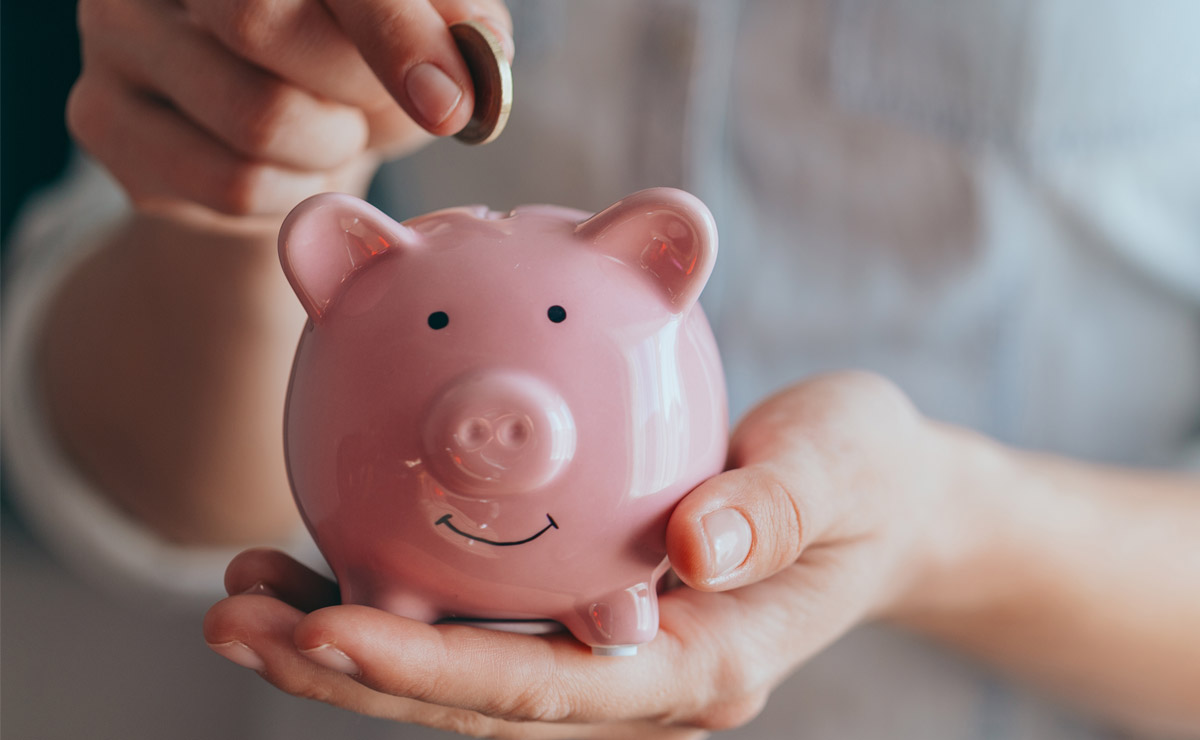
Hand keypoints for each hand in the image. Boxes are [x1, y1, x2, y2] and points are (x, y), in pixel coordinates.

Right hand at [68, 0, 513, 214]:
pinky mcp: (101, 118)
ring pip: (254, 120)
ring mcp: (113, 33)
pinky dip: (291, 193)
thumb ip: (455, 26)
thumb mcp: (425, 24)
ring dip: (328, 148)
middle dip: (356, 86)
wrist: (279, 124)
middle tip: (374, 99)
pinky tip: (288, 166)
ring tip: (328, 128)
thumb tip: (464, 79)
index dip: (391, 29)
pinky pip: (230, 185)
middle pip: (260, 23)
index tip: (447, 103)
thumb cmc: (357, 56)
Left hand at [204, 372, 956, 736]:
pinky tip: (320, 558)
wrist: (878, 501)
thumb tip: (697, 550)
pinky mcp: (588, 621)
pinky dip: (395, 601)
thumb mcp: (845, 466)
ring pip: (460, 674)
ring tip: (239, 596)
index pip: (546, 687)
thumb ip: (778, 507)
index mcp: (699, 665)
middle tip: (235, 619)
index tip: (324, 627)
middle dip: (350, 672)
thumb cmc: (866, 476)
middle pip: (476, 702)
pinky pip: (477, 626)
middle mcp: (641, 682)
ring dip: (345, 646)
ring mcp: (611, 660)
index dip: (431, 673)